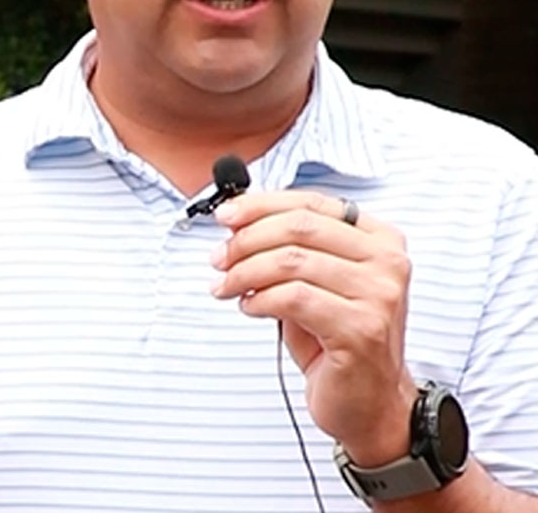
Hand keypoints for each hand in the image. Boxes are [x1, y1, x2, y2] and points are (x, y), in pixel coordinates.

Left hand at [208, 191, 418, 464]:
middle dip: (246, 239)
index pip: (312, 203)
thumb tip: (236, 221)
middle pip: (299, 227)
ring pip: (290, 261)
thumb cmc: (337, 340)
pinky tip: (249, 307)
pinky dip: (259, 300)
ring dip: (245, 272)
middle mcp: (387, 262)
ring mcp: (378, 295)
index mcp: (379, 240)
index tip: (225, 216)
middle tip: (219, 258)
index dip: (261, 205)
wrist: (369, 402)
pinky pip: (293, 298)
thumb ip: (288, 248)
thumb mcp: (314, 282)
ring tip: (227, 286)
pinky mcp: (361, 328)